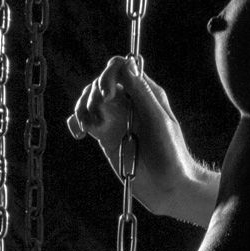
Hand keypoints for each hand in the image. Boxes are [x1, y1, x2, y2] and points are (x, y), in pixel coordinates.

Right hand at [65, 55, 198, 216]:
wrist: (168, 186)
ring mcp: (116, 118)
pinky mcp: (105, 135)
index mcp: (145, 92)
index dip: (109, 75)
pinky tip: (80, 133)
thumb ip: (142, 92)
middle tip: (98, 118)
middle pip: (101, 82)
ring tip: (87, 127)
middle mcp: (128, 101)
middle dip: (93, 94)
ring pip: (90, 100)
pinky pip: (85, 121)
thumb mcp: (158, 120)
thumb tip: (127, 64)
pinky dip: (77, 122)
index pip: (121, 68)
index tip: (106, 95)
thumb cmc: (171, 153)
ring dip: (82, 108)